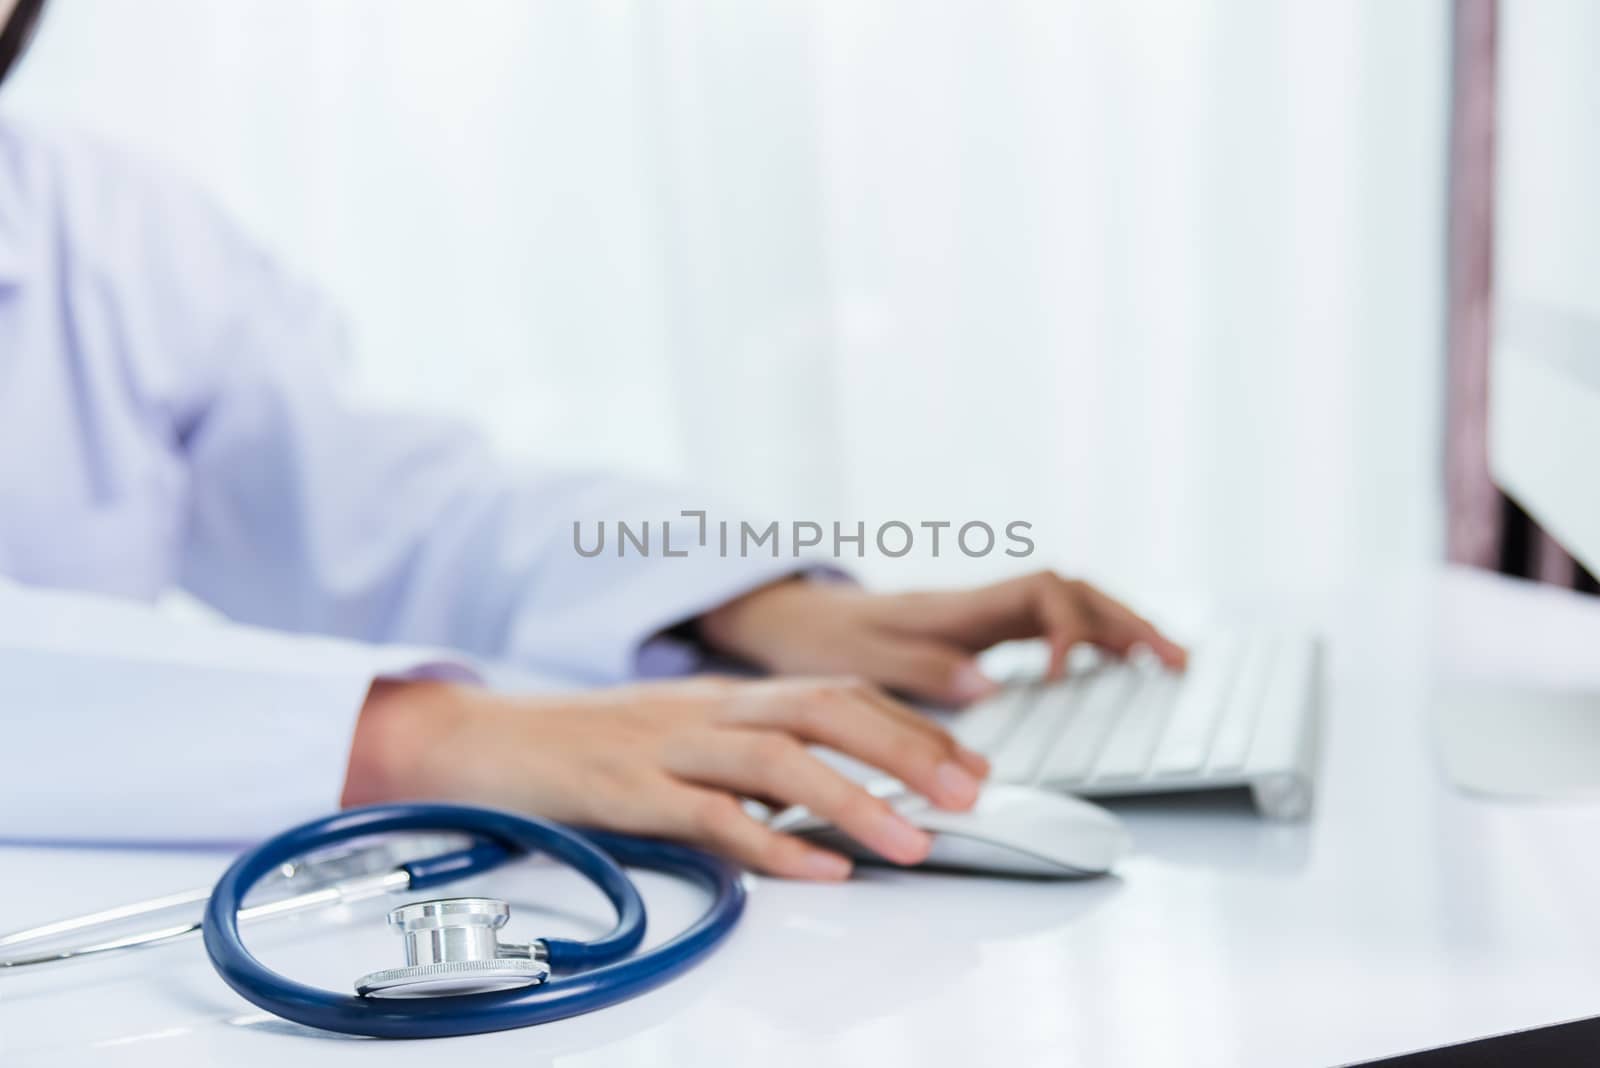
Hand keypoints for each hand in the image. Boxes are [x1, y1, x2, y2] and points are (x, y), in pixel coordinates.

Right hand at [344, 675, 989, 880]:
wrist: (488, 740)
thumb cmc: (593, 749)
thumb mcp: (686, 740)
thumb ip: (753, 761)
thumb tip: (830, 800)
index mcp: (730, 696)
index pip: (838, 693)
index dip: (912, 725)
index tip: (971, 766)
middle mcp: (710, 710)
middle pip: (825, 710)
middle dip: (909, 750)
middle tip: (971, 795)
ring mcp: (668, 746)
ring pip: (776, 759)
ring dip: (855, 801)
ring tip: (915, 844)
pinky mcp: (628, 790)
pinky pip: (708, 817)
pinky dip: (769, 842)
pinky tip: (819, 870)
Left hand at [698, 570, 1185, 705]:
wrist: (785, 616)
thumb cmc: (816, 639)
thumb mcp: (858, 660)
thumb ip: (921, 670)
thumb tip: (991, 686)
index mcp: (954, 607)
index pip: (1040, 595)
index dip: (1070, 630)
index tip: (1071, 678)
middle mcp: (976, 605)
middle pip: (1073, 592)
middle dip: (1128, 621)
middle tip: (1177, 660)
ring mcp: (979, 617)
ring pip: (1069, 606)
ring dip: (1121, 628)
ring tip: (1170, 661)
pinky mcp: (976, 634)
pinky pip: (1049, 626)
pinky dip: (1091, 641)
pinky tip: (1112, 667)